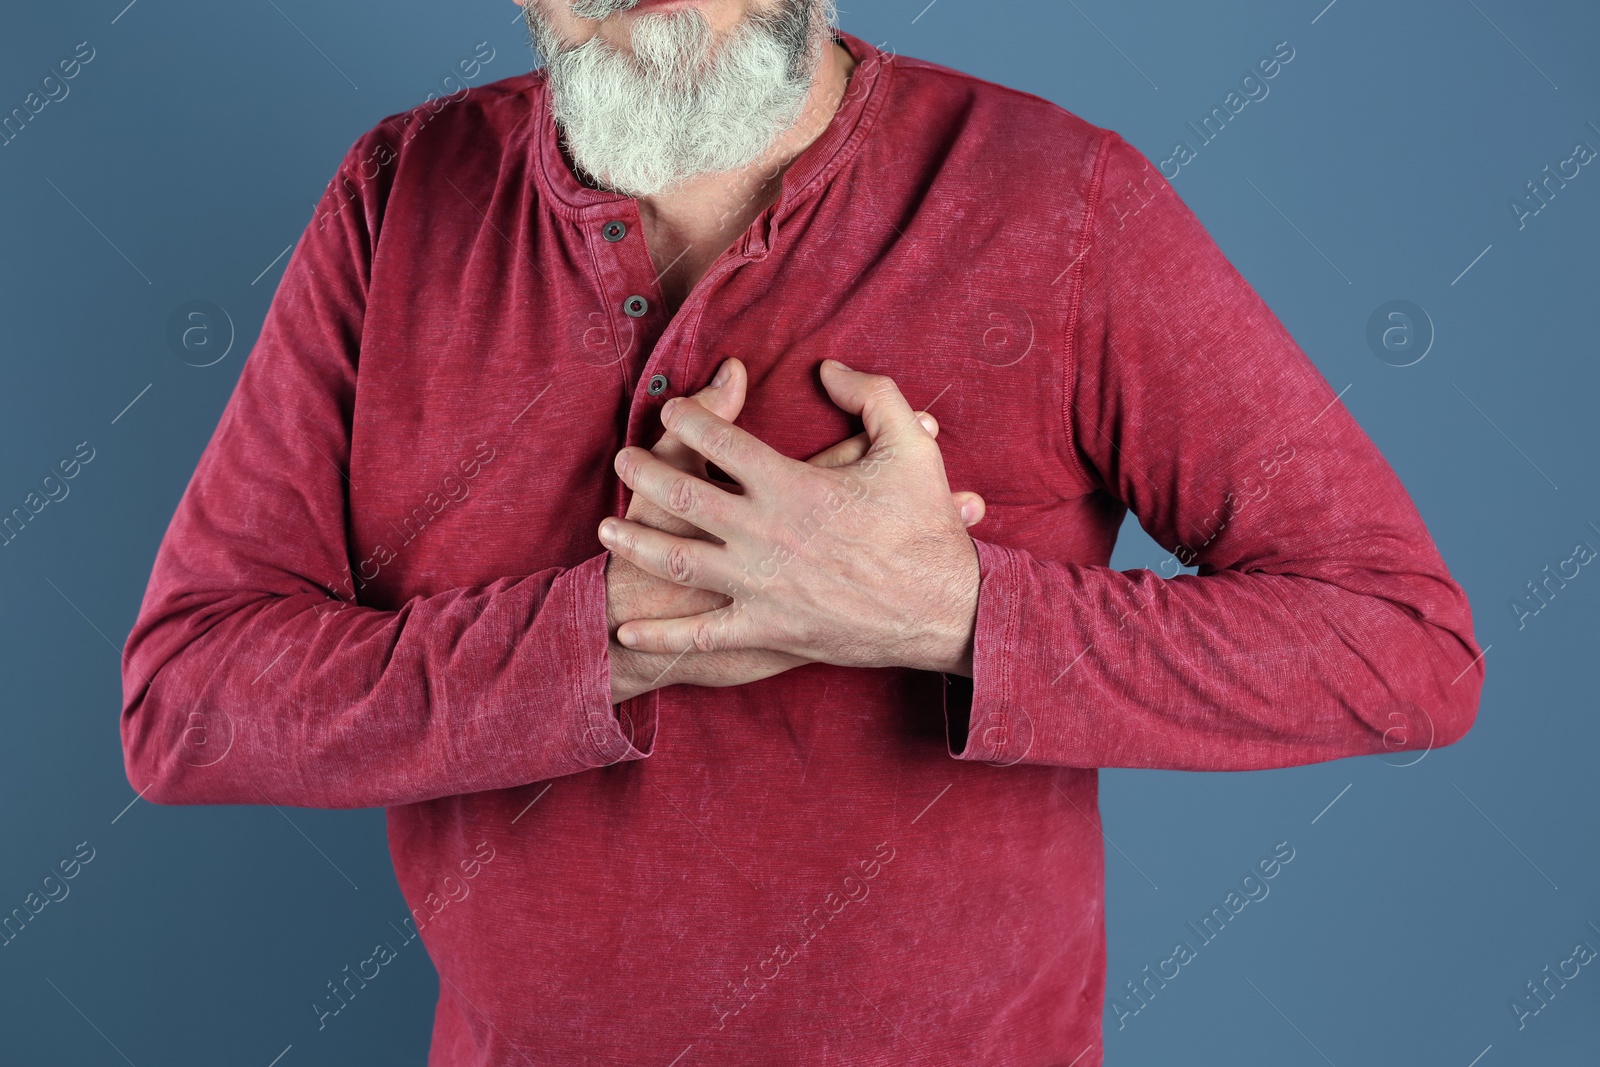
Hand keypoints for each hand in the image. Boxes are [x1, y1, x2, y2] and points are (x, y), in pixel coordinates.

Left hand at [600, 360, 983, 674]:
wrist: (945, 609)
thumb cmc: (927, 527)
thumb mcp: (910, 446)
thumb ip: (871, 395)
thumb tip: (829, 367)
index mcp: (791, 485)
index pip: (720, 440)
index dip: (689, 417)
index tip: (672, 408)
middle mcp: (764, 534)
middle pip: (683, 495)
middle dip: (642, 473)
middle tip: (620, 460)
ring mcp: (760, 586)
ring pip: (678, 559)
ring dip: (634, 542)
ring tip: (604, 529)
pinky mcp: (766, 630)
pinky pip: (701, 635)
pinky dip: (660, 636)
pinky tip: (625, 629)